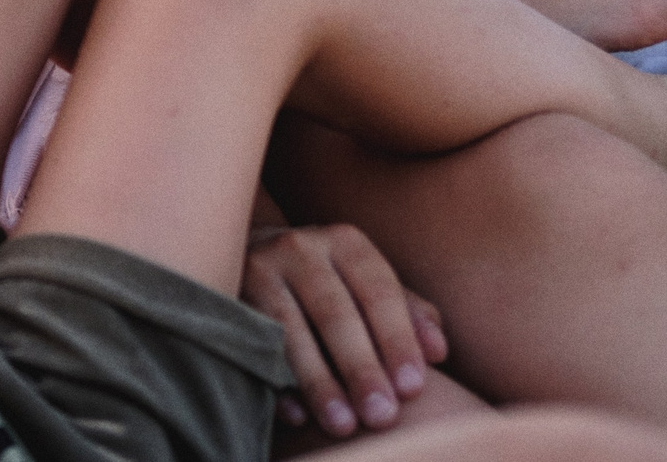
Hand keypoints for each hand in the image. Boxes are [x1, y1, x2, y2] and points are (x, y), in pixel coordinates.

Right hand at [242, 222, 445, 437]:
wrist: (246, 250)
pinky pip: (252, 342)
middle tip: (381, 416)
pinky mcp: (227, 294)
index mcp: (344, 242)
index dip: (397, 341)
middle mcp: (299, 247)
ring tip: (343, 425)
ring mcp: (258, 268)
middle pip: (335, 312)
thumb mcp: (366, 284)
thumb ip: (406, 312)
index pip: (378, 291)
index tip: (412, 389)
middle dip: (360, 368)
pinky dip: (274, 380)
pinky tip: (295, 415)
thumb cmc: (326, 282)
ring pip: (290, 330)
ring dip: (318, 382)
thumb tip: (439, 352)